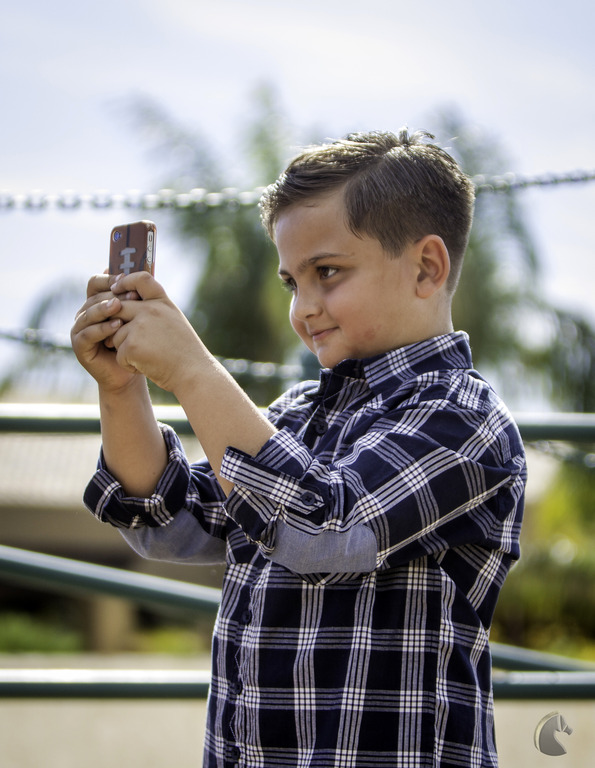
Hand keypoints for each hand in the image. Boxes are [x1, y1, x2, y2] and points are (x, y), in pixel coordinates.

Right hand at [71, 273, 139, 392]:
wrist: (131, 370)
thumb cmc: (135, 341)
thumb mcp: (136, 316)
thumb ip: (134, 297)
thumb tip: (143, 272)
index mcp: (96, 302)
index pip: (95, 283)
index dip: (108, 279)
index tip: (124, 279)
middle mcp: (84, 313)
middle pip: (93, 297)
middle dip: (112, 295)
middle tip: (130, 295)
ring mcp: (79, 329)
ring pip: (88, 314)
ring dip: (104, 309)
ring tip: (119, 306)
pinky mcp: (79, 345)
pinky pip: (88, 334)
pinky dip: (102, 328)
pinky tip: (117, 326)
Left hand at [108, 271, 204, 393]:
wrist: (193, 373)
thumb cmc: (184, 352)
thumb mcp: (174, 321)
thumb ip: (155, 310)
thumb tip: (127, 305)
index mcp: (162, 302)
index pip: (141, 279)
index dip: (125, 280)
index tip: (115, 288)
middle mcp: (150, 310)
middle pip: (118, 308)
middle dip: (115, 325)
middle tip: (124, 341)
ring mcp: (140, 326)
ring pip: (115, 335)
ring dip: (124, 350)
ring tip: (146, 358)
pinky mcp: (132, 345)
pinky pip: (118, 354)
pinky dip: (128, 364)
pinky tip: (145, 367)